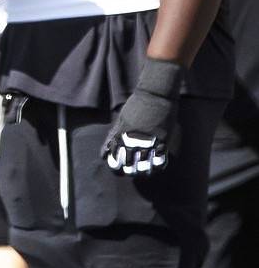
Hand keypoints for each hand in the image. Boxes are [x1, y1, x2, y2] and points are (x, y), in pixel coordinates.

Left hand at [102, 58, 183, 175]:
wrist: (154, 96)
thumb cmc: (135, 107)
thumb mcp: (120, 121)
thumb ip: (112, 137)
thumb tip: (104, 154)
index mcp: (120, 137)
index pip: (114, 161)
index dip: (115, 167)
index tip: (118, 167)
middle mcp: (132, 142)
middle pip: (128, 167)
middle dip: (128, 171)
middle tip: (131, 170)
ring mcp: (148, 144)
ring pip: (144, 168)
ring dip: (143, 172)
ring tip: (143, 171)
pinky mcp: (163, 143)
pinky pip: (160, 163)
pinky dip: (157, 166)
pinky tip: (155, 164)